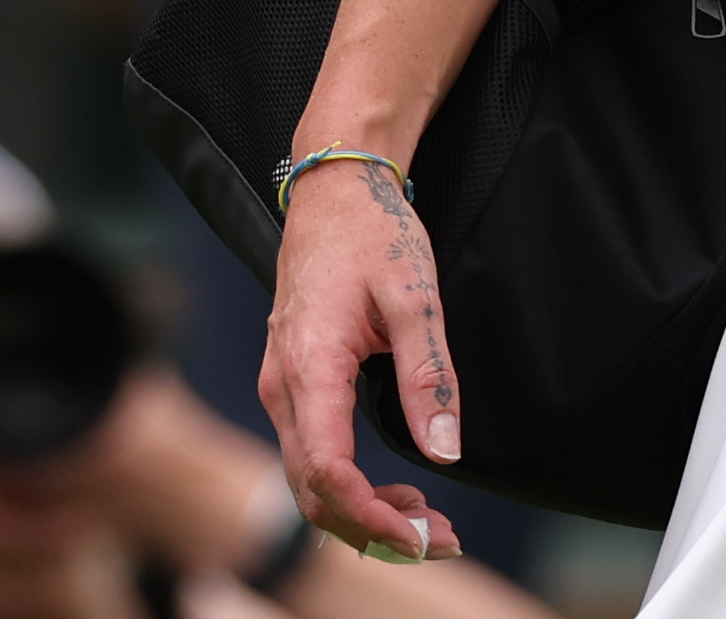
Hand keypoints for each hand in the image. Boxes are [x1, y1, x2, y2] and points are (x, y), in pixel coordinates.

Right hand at [257, 155, 461, 564]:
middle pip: (311, 490)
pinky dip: (348, 489)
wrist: (334, 187)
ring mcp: (280, 384)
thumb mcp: (415, 296)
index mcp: (309, 364)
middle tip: (441, 538)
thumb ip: (428, 375)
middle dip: (373, 530)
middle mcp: (283, 383)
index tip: (423, 534)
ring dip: (362, 514)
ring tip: (427, 520)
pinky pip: (310, 455)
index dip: (372, 517)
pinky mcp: (291, 383)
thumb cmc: (373, 232)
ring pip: (307, 480)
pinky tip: (393, 491)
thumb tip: (445, 450)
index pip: (326, 472)